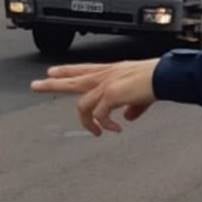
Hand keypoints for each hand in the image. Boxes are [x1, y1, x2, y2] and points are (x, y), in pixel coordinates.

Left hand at [31, 59, 158, 135]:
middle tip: (35, 86)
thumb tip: (126, 118)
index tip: (52, 71)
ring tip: (95, 132)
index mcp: (112, 71)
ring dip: (87, 122)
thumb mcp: (142, 93)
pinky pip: (99, 115)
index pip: (84, 69)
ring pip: (82, 104)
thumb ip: (132, 106)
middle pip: (72, 80)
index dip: (68, 71)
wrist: (165, 76)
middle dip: (52, 84)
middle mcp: (105, 75)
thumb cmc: (158, 79)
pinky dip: (105, 124)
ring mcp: (105, 85)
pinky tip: (114, 129)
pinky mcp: (109, 95)